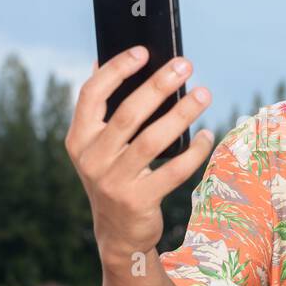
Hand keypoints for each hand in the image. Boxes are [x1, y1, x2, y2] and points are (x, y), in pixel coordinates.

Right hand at [65, 45, 214, 259]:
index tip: (143, 51)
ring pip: (153, 139)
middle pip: (128, 113)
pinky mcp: (139, 200)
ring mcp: (113, 181)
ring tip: (203, 94)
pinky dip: (194, 151)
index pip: (91, 94)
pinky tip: (207, 135)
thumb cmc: (114, 176)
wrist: (117, 234)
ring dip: (182, 114)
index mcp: (78, 138)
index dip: (116, 69)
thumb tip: (106, 60)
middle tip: (185, 65)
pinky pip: (174, 170)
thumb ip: (103, 111)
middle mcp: (92, 159)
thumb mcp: (99, 147)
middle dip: (159, 85)